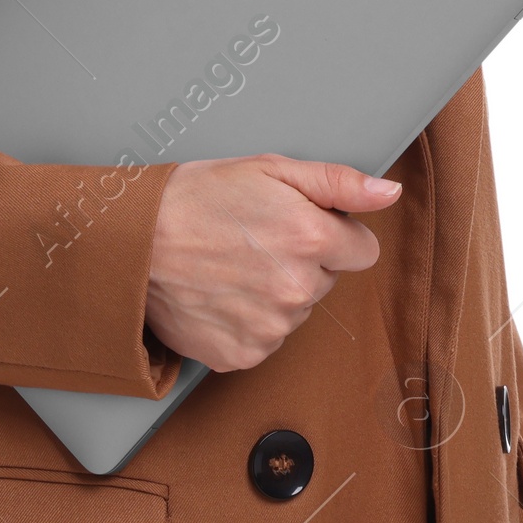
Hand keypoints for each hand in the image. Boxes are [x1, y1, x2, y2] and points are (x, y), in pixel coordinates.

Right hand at [144, 155, 400, 372]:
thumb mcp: (270, 167)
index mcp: (310, 238)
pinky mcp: (243, 355)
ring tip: (232, 263)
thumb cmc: (196, 196)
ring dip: (275, 291)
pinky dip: (248, 319)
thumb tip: (388, 193)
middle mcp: (296, 289)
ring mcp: (270, 328)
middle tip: (255, 237)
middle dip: (302, 259)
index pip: (362, 251)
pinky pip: (266, 338)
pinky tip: (222, 292)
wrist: (134, 241)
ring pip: (296, 309)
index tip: (299, 223)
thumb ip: (339, 182)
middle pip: (326, 280)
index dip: (333, 233)